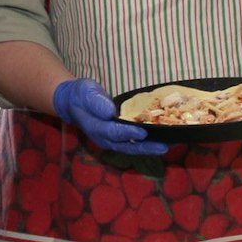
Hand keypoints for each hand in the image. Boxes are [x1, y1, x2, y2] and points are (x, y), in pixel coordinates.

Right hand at [51, 79, 168, 155]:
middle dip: (146, 148)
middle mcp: (104, 138)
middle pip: (127, 146)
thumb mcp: (86, 92)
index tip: (143, 132)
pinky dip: (146, 144)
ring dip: (149, 148)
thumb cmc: (81, 95)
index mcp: (96, 127)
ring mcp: (111, 141)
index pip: (114, 132)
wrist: (74, 102)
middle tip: (164, 147)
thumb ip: (97, 102)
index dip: (128, 133)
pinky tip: (160, 141)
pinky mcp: (118, 139)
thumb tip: (110, 111)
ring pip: (132, 148)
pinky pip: (133, 144)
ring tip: (167, 146)